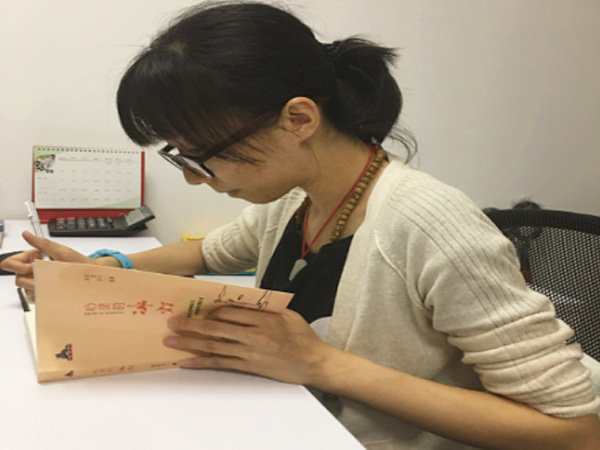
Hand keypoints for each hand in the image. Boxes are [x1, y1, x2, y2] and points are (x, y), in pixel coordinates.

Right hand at [0, 231, 92, 292]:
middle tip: (43, 278)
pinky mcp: (44, 289)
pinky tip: (51, 289)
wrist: (90, 275)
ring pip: (25, 287)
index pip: (12, 262)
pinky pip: (34, 294)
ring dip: (36, 287)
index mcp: (35, 255)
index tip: (32, 268)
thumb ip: (43, 244)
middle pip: (17, 276)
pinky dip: (41, 293)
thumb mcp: (61, 252)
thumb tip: (27, 234)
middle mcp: (34, 267)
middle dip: (28, 279)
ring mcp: (39, 279)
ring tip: (51, 283)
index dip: (18, 267)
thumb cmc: (78, 262)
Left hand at [163, 307, 333, 384]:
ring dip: (190, 343)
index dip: (210, 310)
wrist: (314, 363)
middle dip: (191, 325)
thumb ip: (264, 308)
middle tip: (173, 322)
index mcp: (264, 318)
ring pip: (214, 346)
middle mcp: (255, 335)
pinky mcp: (250, 367)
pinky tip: (187, 361)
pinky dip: (202, 362)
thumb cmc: (302, 337)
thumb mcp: (287, 314)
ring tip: (171, 340)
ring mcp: (250, 353)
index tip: (197, 309)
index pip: (229, 311)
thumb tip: (240, 303)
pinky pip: (220, 364)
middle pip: (216, 328)